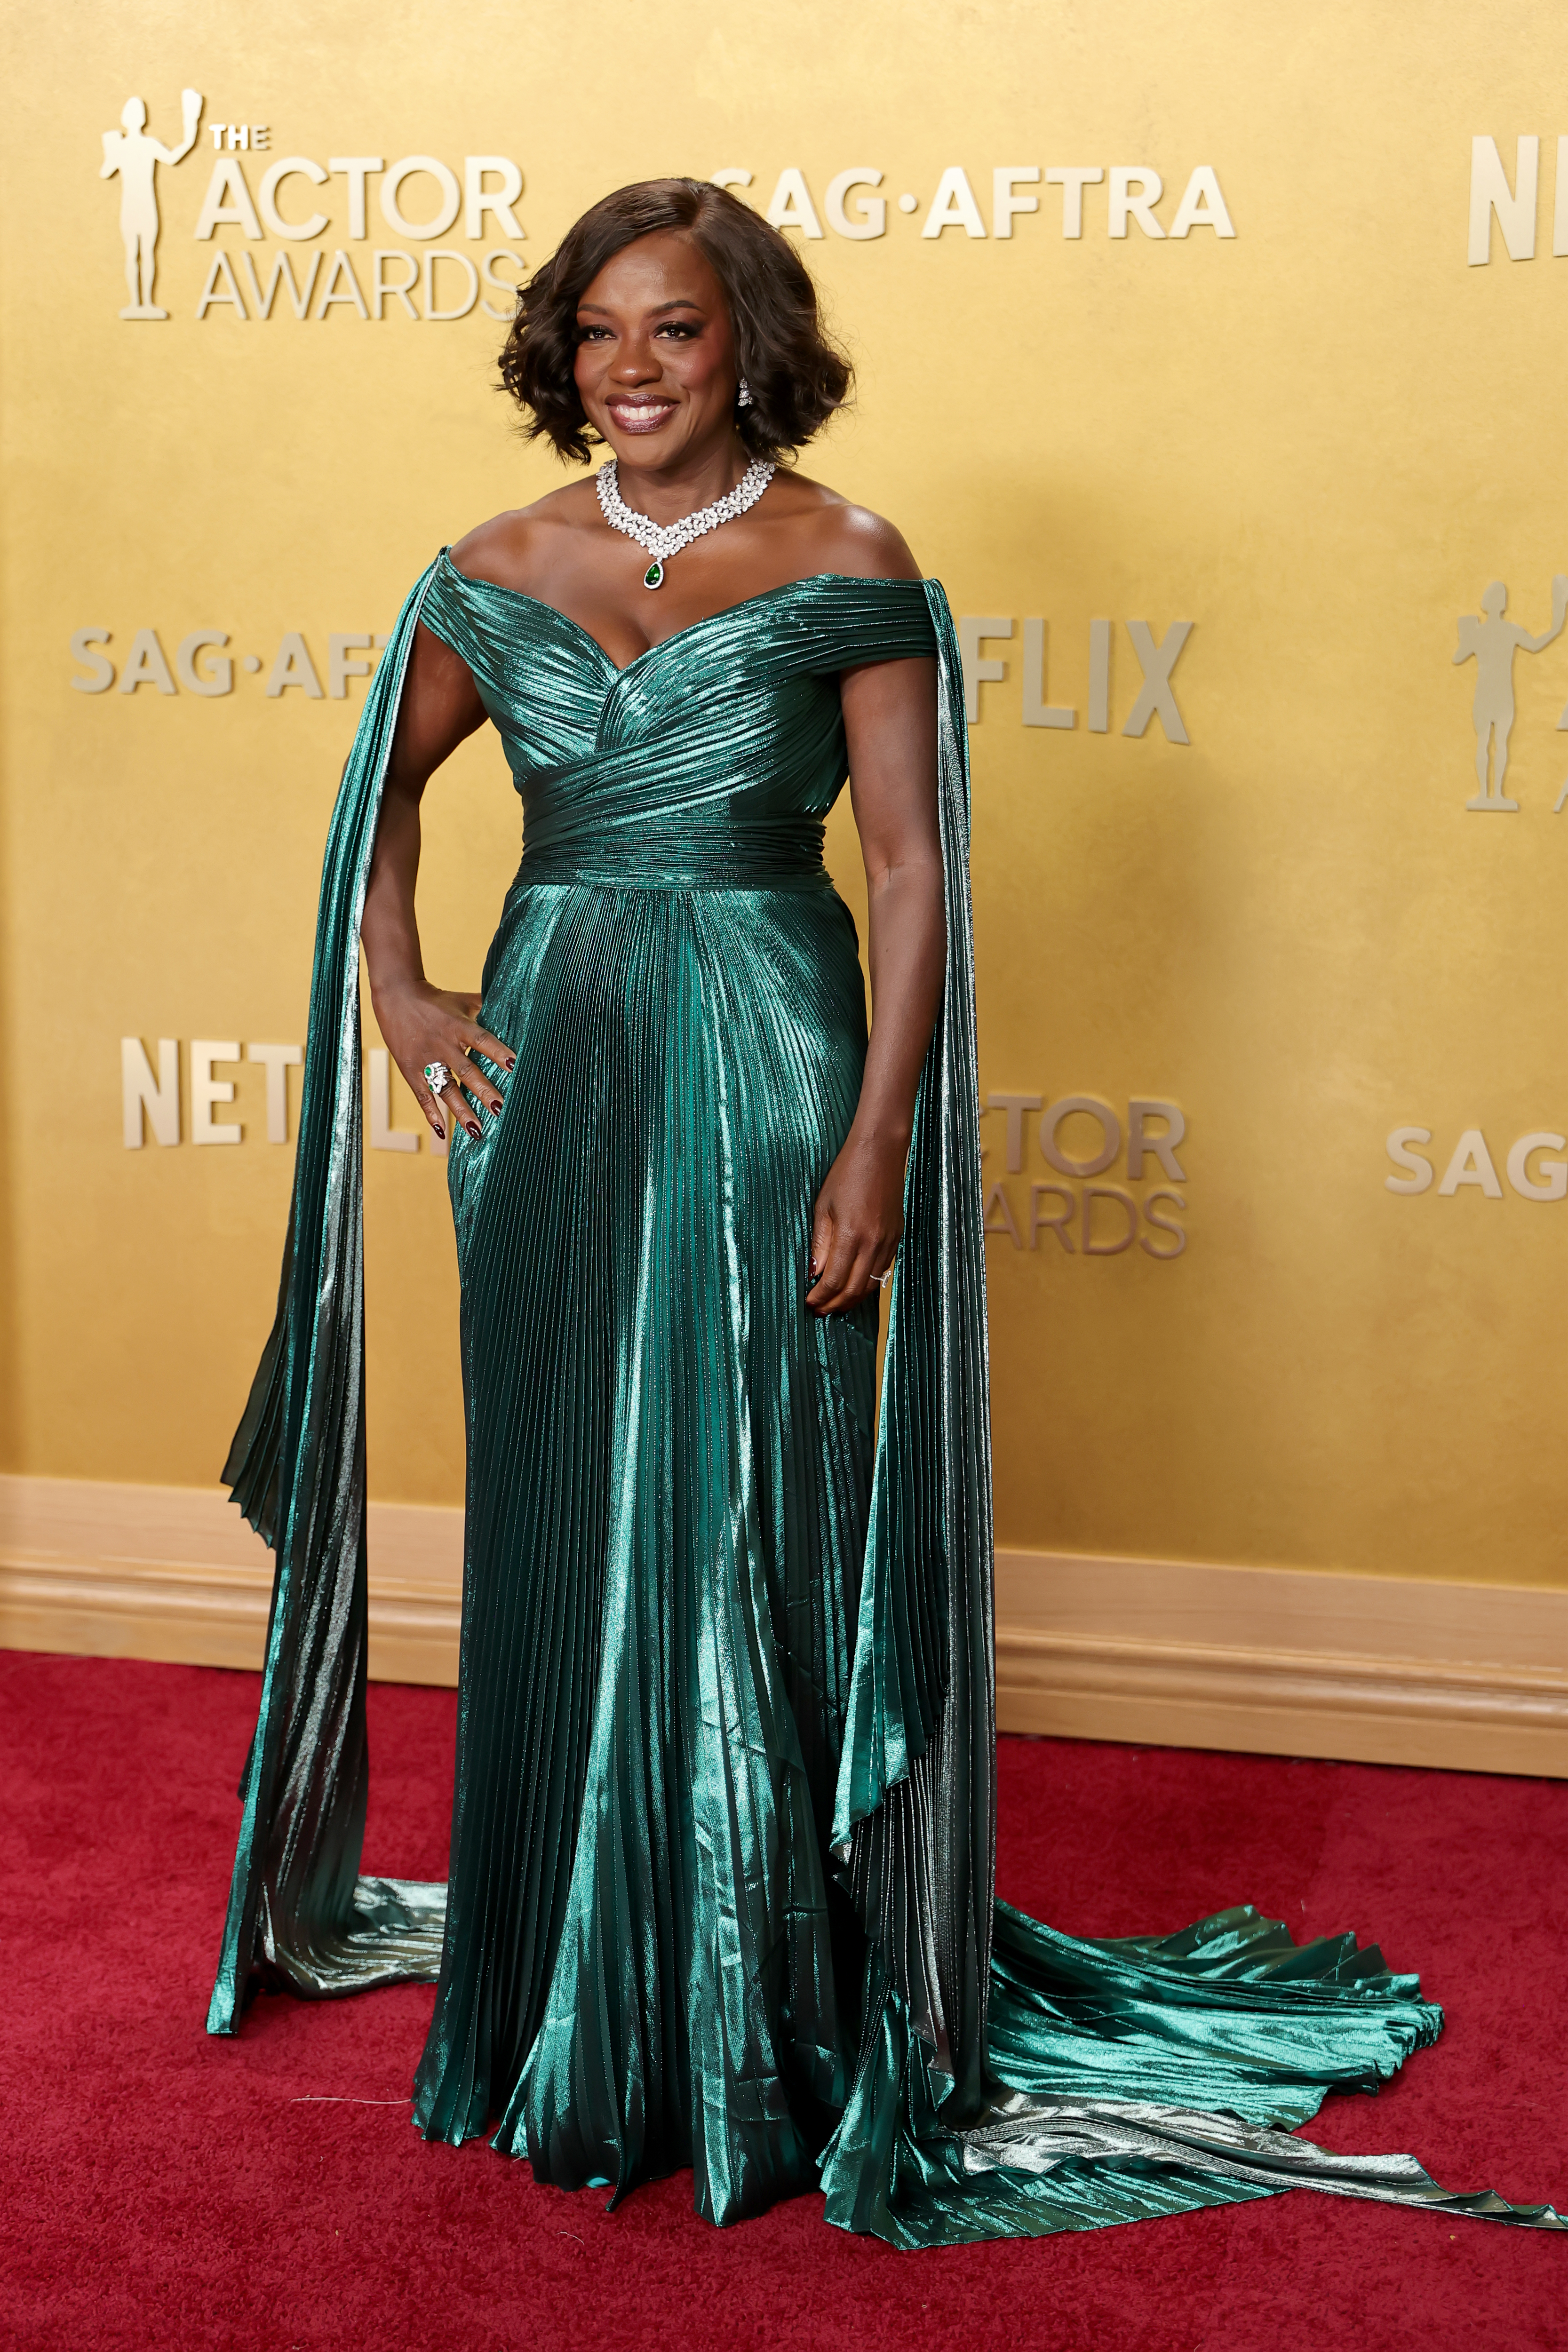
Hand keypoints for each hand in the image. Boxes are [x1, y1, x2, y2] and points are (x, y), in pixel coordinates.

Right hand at [372, 980, 511, 1141]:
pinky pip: (422, 1095)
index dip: (497, 1052)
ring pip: (446, 1089)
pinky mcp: (410, 1069)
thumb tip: (513, 1005)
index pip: (481, 1040)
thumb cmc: (435, 1000)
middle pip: (466, 1071)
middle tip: (501, 1109)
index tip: (514, 1066)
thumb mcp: (462, 1000)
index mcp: (458, 1026)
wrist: (396, 996)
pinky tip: (442, 1132)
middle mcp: (443, 1044)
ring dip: (461, 1111)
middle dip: (484, 1091)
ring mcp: (425, 1059)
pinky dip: (431, 1114)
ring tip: (477, 1130)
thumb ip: (486, 1007)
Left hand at [806, 1128, 905, 1314]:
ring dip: (852, 1298)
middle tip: (820, 1310)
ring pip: (872, 1284)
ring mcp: (889, 1241)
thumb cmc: (847, 1173)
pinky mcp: (897, 1237)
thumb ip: (821, 1243)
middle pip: (855, 1290)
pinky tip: (855, 1285)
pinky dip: (868, 1284)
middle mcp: (874, 1243)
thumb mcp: (823, 1207)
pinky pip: (883, 1271)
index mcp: (852, 1235)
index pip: (834, 1281)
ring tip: (835, 1304)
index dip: (821, 1297)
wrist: (880, 1152)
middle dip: (835, 1305)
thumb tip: (814, 1273)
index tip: (809, 1303)